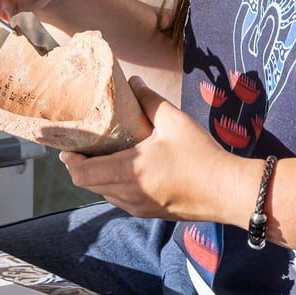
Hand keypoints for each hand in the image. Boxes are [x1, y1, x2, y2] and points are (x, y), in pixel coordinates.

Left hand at [62, 80, 257, 223]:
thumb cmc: (202, 156)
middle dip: (81, 166)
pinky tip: (127, 169)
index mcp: (130, 172)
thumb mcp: (174, 121)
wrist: (229, 191)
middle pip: (89, 184)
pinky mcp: (151, 213)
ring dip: (98, 177)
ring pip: (105, 193)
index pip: (82, 173)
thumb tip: (134, 81)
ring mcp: (140, 207)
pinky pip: (122, 200)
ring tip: (103, 155)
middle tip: (83, 146)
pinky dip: (116, 186)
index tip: (66, 145)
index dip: (69, 160)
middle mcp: (129, 194)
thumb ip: (149, 99)